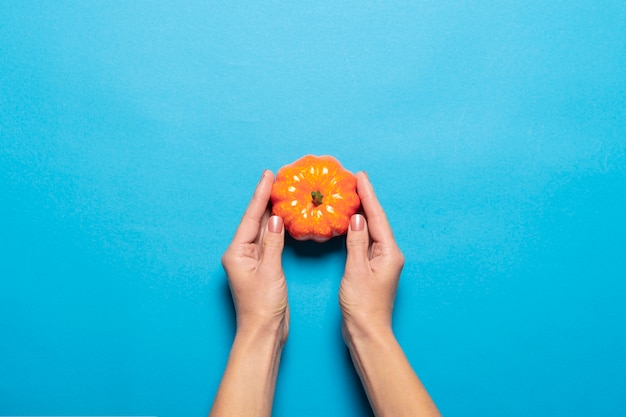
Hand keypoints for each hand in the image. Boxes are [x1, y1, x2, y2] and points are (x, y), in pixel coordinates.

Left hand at [221, 170, 288, 342]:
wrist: (263, 332)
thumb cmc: (263, 306)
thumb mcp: (270, 271)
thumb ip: (273, 243)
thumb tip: (276, 219)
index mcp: (237, 252)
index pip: (251, 217)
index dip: (260, 195)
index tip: (268, 175)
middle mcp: (241, 253)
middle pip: (254, 220)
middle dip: (265, 199)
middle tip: (276, 178)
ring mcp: (251, 260)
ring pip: (262, 229)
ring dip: (271, 211)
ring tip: (280, 191)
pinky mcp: (262, 267)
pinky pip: (269, 241)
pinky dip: (276, 228)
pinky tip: (283, 218)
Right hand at [340, 171, 404, 341]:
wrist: (367, 332)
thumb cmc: (362, 306)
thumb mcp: (356, 271)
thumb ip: (357, 242)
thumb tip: (357, 217)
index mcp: (389, 253)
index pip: (377, 217)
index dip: (368, 195)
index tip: (360, 177)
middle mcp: (389, 254)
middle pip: (377, 220)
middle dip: (366, 200)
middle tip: (354, 180)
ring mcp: (382, 261)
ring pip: (372, 230)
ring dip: (362, 212)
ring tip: (352, 194)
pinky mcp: (373, 268)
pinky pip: (366, 241)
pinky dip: (358, 228)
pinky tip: (351, 221)